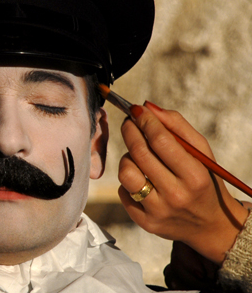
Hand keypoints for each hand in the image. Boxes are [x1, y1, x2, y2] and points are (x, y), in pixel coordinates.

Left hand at [118, 102, 248, 263]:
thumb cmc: (203, 179)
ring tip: (138, 155)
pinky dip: (128, 181)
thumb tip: (146, 106)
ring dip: (127, 158)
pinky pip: (123, 192)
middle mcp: (176, 195)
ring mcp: (158, 211)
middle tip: (129, 122)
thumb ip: (176, 125)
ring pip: (126, 173)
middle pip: (140, 154)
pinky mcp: (145, 222)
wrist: (209, 224)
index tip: (137, 110)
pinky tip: (141, 178)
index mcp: (195, 176)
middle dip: (130, 131)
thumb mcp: (201, 152)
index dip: (145, 121)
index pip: (161, 141)